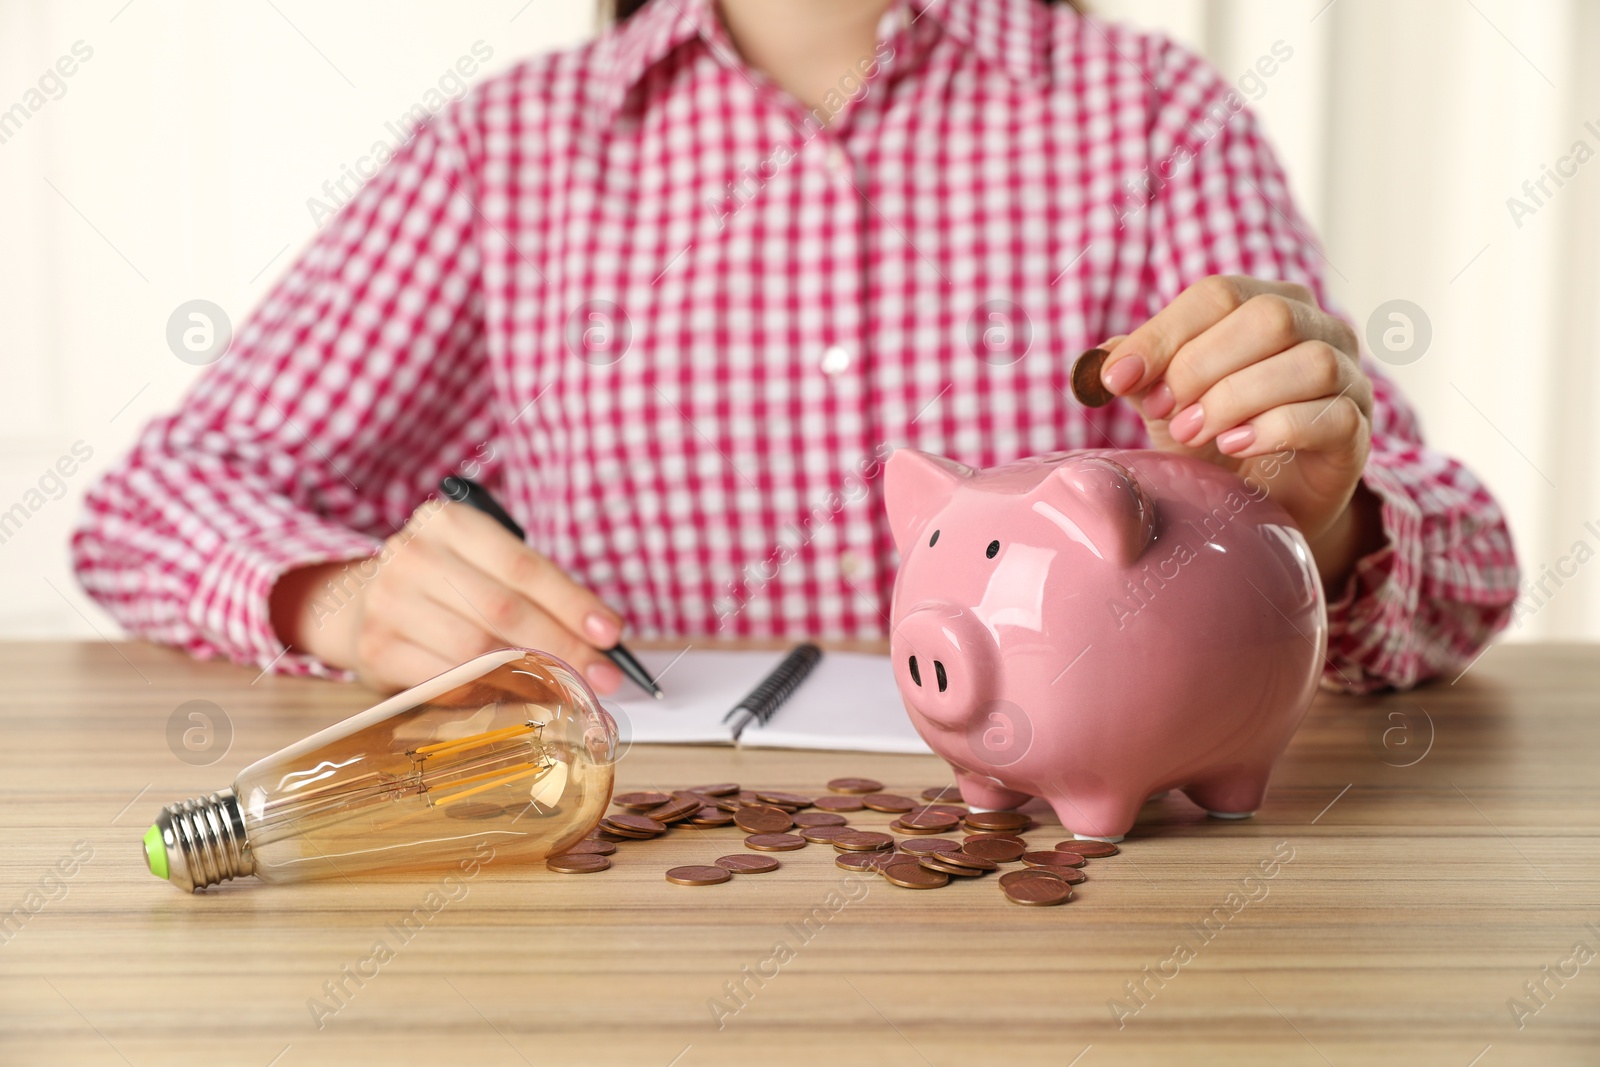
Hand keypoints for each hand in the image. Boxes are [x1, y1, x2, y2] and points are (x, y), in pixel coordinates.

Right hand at [269, 499, 626, 693]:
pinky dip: (491, 693)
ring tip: (568, 688)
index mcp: (449, 522)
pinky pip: (448, 681)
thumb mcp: (484, 564)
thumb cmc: (444, 583)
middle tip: (603, 675)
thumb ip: (535, 592)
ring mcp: (389, 603)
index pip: (524, 567)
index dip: (573, 603)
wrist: (359, 601)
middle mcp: (413, 556)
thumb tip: (599, 638)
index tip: (611, 633)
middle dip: (563, 646)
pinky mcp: (377, 650)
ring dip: (532, 676)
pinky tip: (520, 696)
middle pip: (504, 610)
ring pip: (476, 650)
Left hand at [1096, 275, 1382, 582]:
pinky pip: (1329, 415)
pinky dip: (1275, 428)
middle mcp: (1319, 329)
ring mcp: (1348, 378)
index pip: (1218, 294)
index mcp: (1268, 304)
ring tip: (1195, 434)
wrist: (1261, 505)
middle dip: (1202, 366)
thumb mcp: (1167, 403)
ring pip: (1307, 362)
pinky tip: (1236, 447)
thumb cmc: (1213, 441)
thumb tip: (1102, 359)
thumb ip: (1141, 374)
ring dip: (1237, 398)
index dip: (1163, 334)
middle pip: (1269, 317)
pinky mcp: (1356, 432)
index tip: (1118, 378)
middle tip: (1166, 412)